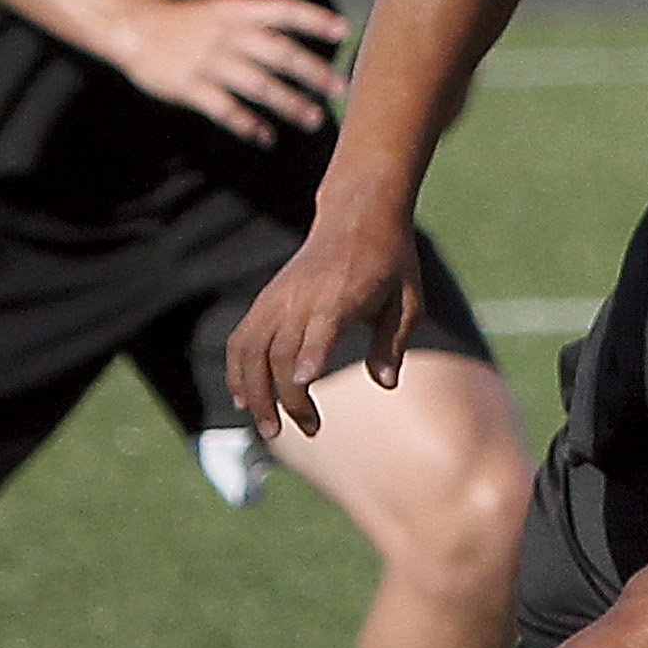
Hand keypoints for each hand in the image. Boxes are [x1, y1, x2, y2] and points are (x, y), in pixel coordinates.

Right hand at [109, 0, 344, 143]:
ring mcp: (207, 60)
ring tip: (314, 119)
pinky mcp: (189, 85)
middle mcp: (226, 33)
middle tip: (341, 88)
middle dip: (313, 72)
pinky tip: (265, 137)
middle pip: (279, 52)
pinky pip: (225, 109)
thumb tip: (313, 39)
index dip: (314, 19)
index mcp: (237, 10)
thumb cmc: (191, 22)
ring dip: (289, 103)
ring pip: (258, 85)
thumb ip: (263, 22)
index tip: (344, 31)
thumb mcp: (225, 9)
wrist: (135, 27)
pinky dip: (247, 124)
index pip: (283, 9)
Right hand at [227, 220, 422, 439]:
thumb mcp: (409, 299)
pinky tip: (244, 400)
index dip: (311, 354)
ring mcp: (278, 297)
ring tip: (270, 429)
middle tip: (308, 430)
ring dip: (255, 392)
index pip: (321, 326)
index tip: (305, 383)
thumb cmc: (391, 263)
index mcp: (342, 294)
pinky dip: (238, 370)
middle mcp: (302, 296)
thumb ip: (393, 341)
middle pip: (282, 352)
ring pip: (251, 349)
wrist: (357, 217)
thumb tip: (386, 383)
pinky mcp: (267, 299)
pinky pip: (242, 339)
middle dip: (290, 397)